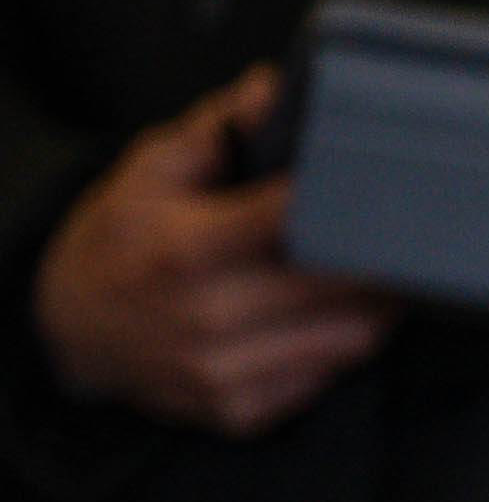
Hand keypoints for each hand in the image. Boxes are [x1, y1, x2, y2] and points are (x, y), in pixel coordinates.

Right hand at [28, 68, 392, 435]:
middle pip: (343, 288)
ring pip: (352, 340)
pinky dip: (340, 346)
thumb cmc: (120, 241)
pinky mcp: (242, 414)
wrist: (71, 330)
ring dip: (376, 307)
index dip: (351, 204)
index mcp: (185, 250)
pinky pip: (327, 377)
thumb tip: (275, 88)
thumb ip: (218, 128)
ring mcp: (224, 373)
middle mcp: (207, 318)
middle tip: (405, 232)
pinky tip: (329, 319)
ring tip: (376, 274)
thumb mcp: (150, 170)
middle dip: (382, 258)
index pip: (299, 223)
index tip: (385, 187)